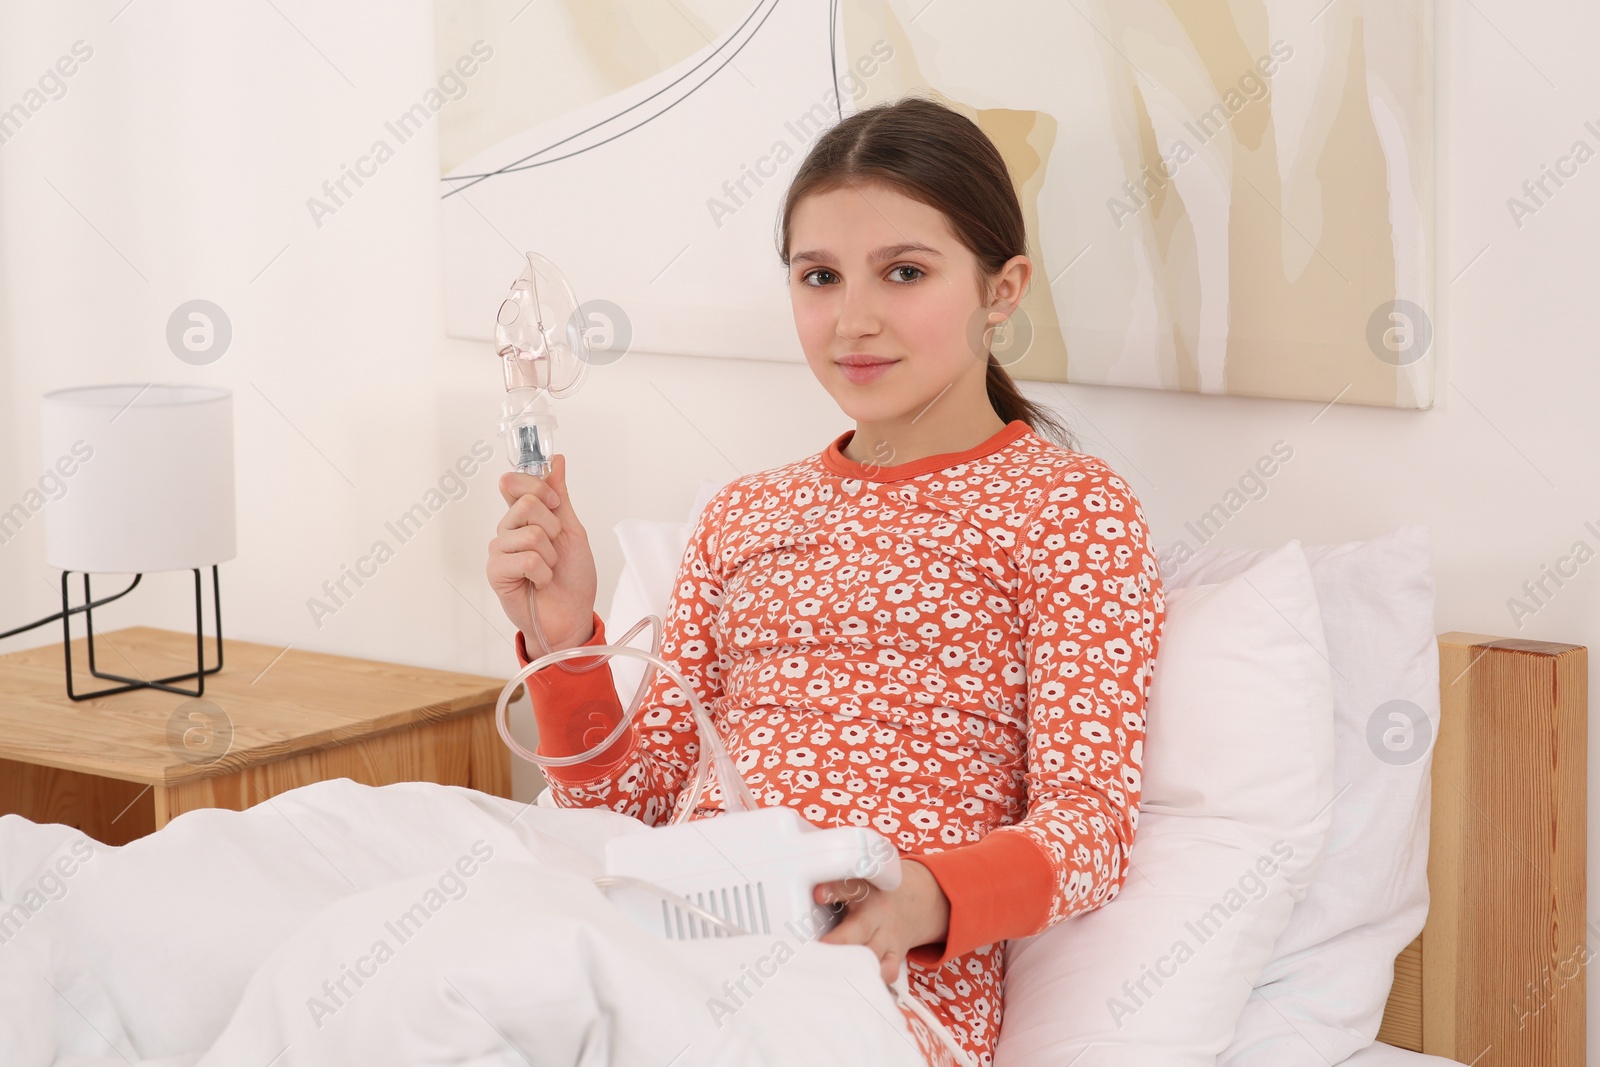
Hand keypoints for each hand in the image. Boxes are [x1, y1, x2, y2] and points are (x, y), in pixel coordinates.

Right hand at [486, 453, 598, 653]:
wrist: (572, 616)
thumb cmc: (573, 578)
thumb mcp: (573, 531)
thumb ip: (560, 497)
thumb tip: (555, 461)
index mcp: (524, 517)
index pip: (513, 482)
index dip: (537, 486)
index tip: (556, 503)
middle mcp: (508, 530)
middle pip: (527, 503)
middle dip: (553, 527)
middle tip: (555, 549)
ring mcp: (500, 550)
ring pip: (531, 533)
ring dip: (551, 555)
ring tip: (548, 569)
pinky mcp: (496, 571)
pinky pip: (526, 558)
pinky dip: (543, 573)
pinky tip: (539, 582)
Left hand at [814, 858, 949, 984]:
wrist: (913, 903)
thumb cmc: (873, 896)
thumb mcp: (857, 883)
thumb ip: (833, 891)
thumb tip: (802, 896)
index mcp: (865, 891)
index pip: (851, 887)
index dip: (833, 890)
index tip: (818, 894)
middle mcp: (878, 915)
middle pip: (861, 929)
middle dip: (840, 941)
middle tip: (819, 949)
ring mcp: (888, 937)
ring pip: (873, 955)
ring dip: (853, 965)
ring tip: (830, 974)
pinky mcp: (895, 956)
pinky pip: (887, 972)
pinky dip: (873, 980)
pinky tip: (855, 985)